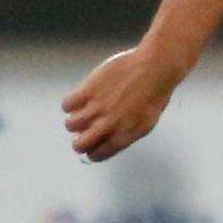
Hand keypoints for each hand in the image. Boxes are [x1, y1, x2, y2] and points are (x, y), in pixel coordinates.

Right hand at [63, 45, 185, 161]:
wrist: (155, 68)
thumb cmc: (154, 93)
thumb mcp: (146, 122)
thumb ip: (126, 133)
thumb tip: (107, 141)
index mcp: (124, 135)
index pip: (98, 154)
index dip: (92, 152)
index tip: (91, 146)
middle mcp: (109, 124)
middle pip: (79, 145)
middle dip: (79, 142)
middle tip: (82, 133)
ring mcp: (98, 107)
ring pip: (70, 125)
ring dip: (74, 121)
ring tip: (82, 112)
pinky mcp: (90, 89)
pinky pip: (67, 104)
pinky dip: (70, 103)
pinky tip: (80, 98)